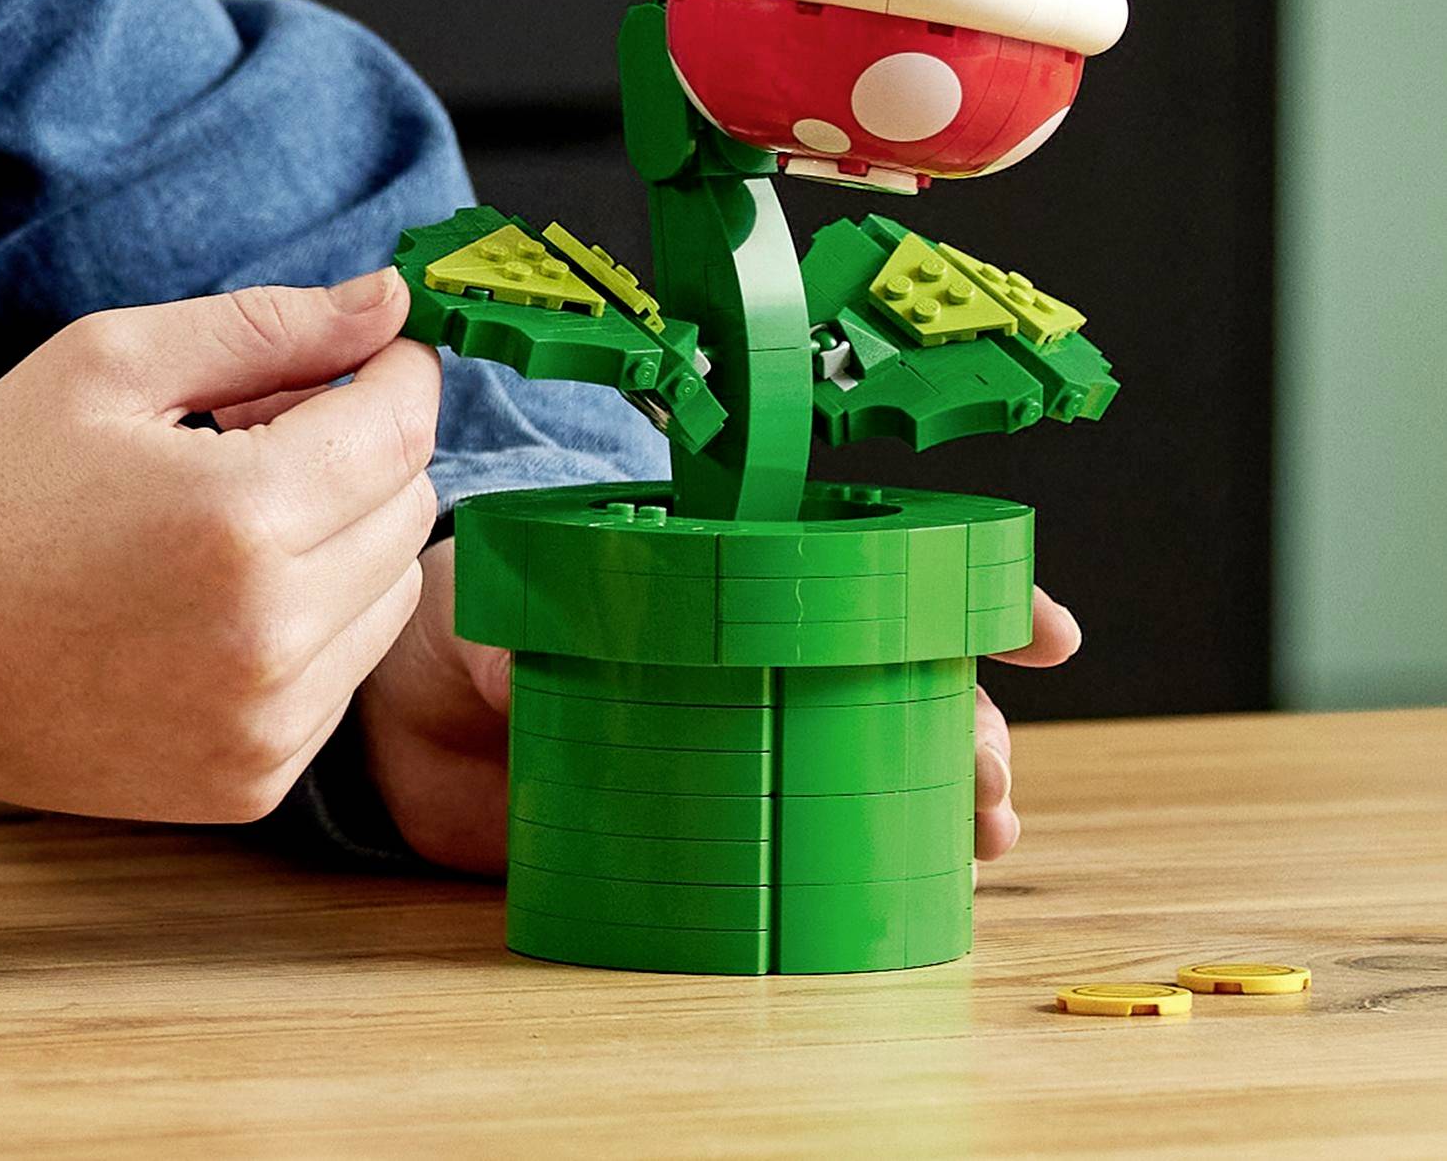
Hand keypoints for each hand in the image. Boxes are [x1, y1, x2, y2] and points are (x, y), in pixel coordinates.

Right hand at [0, 267, 439, 823]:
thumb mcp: (111, 363)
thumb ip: (269, 326)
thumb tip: (392, 300)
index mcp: (239, 516)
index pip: (404, 426)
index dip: (395, 371)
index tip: (362, 352)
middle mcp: (270, 636)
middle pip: (410, 507)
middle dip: (360, 447)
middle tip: (262, 421)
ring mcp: (264, 726)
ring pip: (388, 594)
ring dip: (342, 536)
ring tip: (229, 507)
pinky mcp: (250, 783)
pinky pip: (340, 675)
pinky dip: (308, 621)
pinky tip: (210, 592)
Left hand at [351, 554, 1084, 873]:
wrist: (404, 719)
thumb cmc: (458, 618)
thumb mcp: (474, 603)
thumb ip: (495, 633)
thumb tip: (505, 670)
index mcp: (714, 570)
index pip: (859, 560)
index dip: (965, 584)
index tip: (1045, 628)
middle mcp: (748, 651)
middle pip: (897, 673)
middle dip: (974, 714)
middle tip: (996, 761)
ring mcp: (737, 738)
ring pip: (877, 759)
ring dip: (949, 789)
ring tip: (985, 829)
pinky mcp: (709, 823)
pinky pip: (809, 844)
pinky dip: (874, 864)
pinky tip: (924, 890)